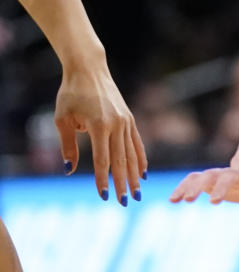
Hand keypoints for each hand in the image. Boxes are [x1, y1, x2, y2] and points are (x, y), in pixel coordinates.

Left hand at [55, 65, 146, 204]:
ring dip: (135, 174)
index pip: (102, 160)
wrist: (89, 69)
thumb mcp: (62, 119)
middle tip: (126, 202)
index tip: (105, 196)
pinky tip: (143, 172)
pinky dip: (141, 158)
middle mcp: (117, 124)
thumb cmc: (71, 94)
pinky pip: (137, 142)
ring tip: (138, 192)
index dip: (103, 180)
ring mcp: (126, 121)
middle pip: (121, 159)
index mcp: (99, 125)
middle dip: (124, 183)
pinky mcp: (129, 118)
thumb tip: (70, 169)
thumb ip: (68, 145)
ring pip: (132, 153)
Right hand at [169, 163, 238, 206]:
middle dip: (223, 187)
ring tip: (183, 200)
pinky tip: (172, 200)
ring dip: (196, 187)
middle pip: (232, 176)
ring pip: (209, 176)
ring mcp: (226, 174)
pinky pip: (195, 179)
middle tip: (213, 202)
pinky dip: (184, 187)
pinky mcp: (212, 178)